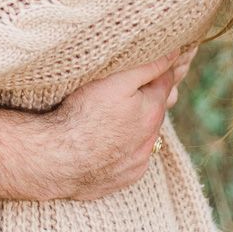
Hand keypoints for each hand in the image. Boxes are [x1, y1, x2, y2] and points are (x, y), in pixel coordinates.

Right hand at [45, 51, 181, 200]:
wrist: (58, 157)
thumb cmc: (84, 114)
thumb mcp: (117, 80)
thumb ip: (148, 67)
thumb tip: (174, 53)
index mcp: (152, 112)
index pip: (165, 82)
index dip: (159, 69)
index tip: (153, 59)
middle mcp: (150, 139)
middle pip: (156, 110)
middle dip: (149, 97)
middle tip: (133, 85)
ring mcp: (137, 162)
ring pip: (144, 137)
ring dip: (137, 125)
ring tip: (118, 114)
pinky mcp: (123, 178)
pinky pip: (130, 159)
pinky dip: (125, 149)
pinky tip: (109, 141)